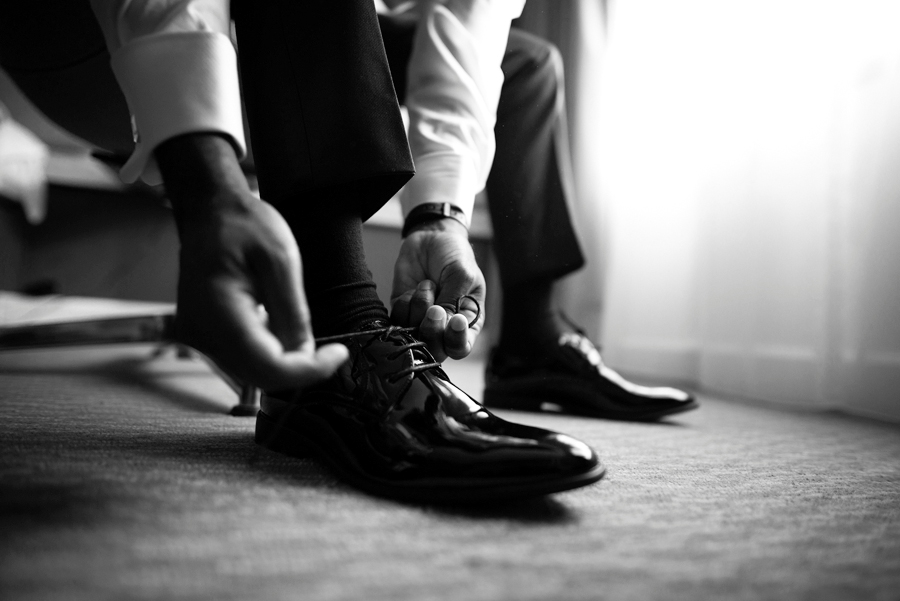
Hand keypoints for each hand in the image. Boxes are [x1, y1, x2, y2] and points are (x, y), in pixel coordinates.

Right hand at [156, 135, 347, 390]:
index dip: (308, 371)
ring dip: (283, 361)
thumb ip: (293, 314)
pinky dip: (267, 351)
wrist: (210, 209)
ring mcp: (197, 336)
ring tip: (298, 325)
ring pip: (250, 371)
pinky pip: (240, 357)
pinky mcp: (202, 334)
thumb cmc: (245, 226)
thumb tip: (305, 354)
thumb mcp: (282, 261)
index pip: (268, 367)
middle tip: (330, 350)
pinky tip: (276, 322)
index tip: (338, 355)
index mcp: (220, 313)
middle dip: (299, 368)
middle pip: (258, 376)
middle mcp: (201, 333)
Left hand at [390, 217, 485, 361]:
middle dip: (432, 330)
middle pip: (435, 350)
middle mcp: (444, 327)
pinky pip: (397, 320)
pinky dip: (404, 303)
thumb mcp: (462, 274)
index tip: (455, 320)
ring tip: (428, 284)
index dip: (456, 341)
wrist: (432, 235)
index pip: (461, 347)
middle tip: (434, 308)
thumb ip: (453, 301)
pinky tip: (413, 288)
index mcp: (467, 322)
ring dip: (419, 308)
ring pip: (413, 335)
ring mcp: (420, 321)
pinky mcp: (402, 312)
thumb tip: (442, 323)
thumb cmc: (455, 255)